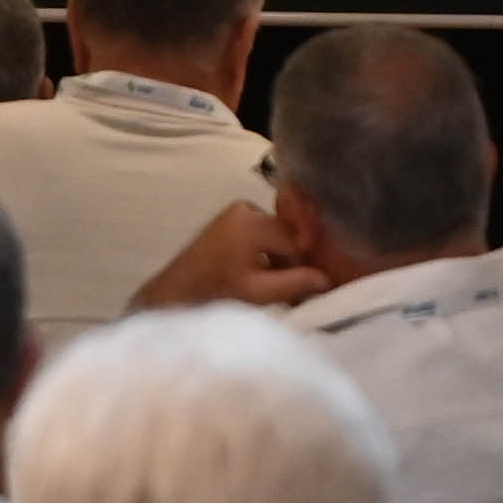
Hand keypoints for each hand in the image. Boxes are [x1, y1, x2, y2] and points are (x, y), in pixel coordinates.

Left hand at [128, 203, 327, 318]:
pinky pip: (262, 233)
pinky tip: (260, 275)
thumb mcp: (257, 293)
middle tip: (290, 292)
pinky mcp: (230, 218)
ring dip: (279, 259)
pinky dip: (266, 253)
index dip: (303, 266)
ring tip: (272, 286)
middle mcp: (245, 208)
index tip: (305, 289)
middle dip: (291, 262)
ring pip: (276, 235)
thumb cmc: (213, 293)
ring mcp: (236, 211)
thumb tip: (327, 280)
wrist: (174, 294)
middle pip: (287, 235)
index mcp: (251, 221)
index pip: (296, 241)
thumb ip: (293, 283)